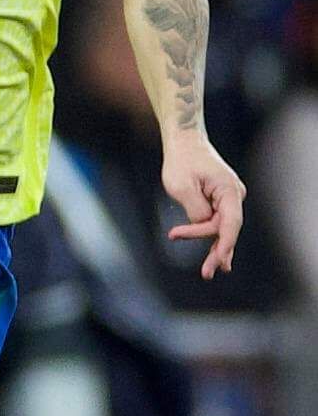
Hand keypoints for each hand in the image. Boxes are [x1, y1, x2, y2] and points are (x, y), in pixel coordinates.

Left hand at [162, 132, 245, 279]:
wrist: (184, 142)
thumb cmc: (181, 161)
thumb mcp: (181, 187)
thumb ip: (195, 210)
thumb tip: (203, 226)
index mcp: (229, 191)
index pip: (229, 224)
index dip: (223, 244)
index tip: (216, 260)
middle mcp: (234, 196)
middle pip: (228, 229)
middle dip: (219, 252)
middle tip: (208, 273)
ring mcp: (229, 198)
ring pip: (223, 227)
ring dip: (216, 247)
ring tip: (212, 270)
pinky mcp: (220, 200)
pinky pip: (219, 222)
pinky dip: (214, 237)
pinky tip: (218, 255)